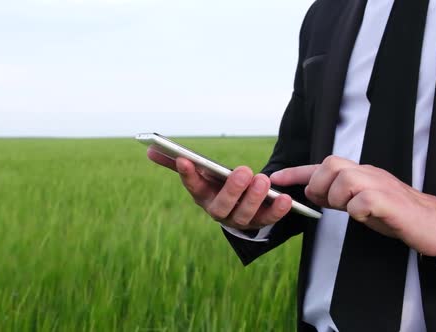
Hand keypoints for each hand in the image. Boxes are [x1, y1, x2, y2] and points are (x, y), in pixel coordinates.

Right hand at [147, 147, 292, 229]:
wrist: (238, 205)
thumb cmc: (216, 184)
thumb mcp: (200, 172)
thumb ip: (177, 161)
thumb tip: (149, 149)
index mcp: (202, 196)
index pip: (192, 186)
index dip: (188, 174)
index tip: (185, 159)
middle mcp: (218, 211)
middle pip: (222, 205)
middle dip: (232, 189)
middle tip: (243, 171)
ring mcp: (239, 219)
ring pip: (245, 214)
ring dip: (254, 198)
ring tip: (263, 180)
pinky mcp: (259, 222)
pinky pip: (269, 219)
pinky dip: (277, 210)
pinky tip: (285, 198)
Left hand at [270, 155, 435, 255]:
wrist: (431, 222)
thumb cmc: (393, 213)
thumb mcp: (359, 201)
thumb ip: (338, 195)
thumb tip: (314, 193)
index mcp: (358, 172)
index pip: (322, 165)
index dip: (296, 171)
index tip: (275, 178)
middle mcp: (367, 172)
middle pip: (330, 165)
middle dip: (320, 186)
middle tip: (330, 203)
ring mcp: (378, 184)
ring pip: (343, 180)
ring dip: (339, 199)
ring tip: (352, 209)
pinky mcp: (388, 200)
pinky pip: (362, 200)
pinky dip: (357, 210)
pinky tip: (366, 216)